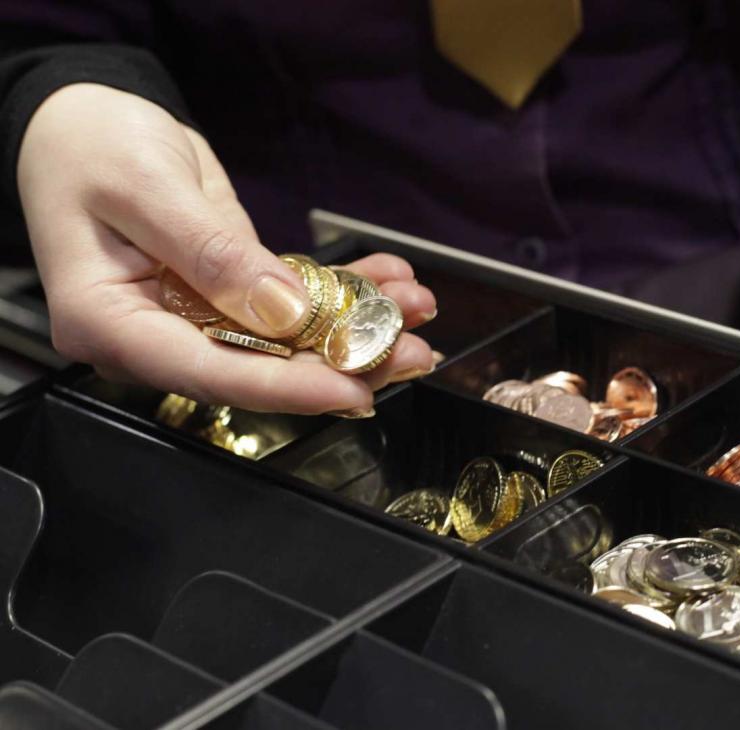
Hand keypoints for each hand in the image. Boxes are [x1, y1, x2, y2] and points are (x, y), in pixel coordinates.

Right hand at [17, 84, 436, 413]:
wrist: (84, 122)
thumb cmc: (90, 146)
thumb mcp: (147, 189)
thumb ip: (214, 254)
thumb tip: (283, 312)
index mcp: (111, 325)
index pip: (210, 372)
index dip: (287, 387)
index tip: (352, 389)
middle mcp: (156, 336)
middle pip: (259, 367)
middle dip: (343, 360)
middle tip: (412, 349)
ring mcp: (194, 318)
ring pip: (288, 339)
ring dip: (358, 324)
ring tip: (417, 306)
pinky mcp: (229, 296)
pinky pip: (292, 303)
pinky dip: (342, 290)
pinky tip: (388, 278)